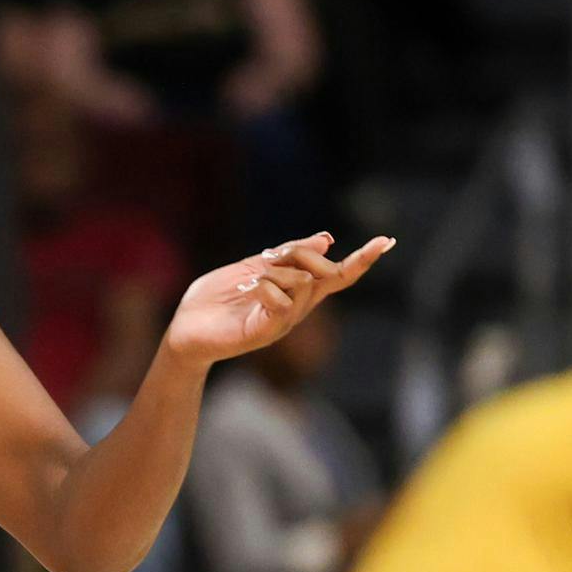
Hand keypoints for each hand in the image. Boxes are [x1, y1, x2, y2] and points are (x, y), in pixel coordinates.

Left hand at [164, 231, 394, 365]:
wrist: (185, 329)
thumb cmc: (217, 299)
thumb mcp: (253, 267)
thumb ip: (287, 255)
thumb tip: (328, 239)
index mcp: (297, 291)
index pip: (337, 274)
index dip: (361, 259)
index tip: (386, 241)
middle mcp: (297, 308)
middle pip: (324, 273)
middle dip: (301, 253)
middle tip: (270, 256)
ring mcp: (283, 322)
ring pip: (302, 283)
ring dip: (276, 271)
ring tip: (250, 281)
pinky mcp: (265, 332)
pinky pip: (280, 303)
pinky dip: (266, 288)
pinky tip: (249, 291)